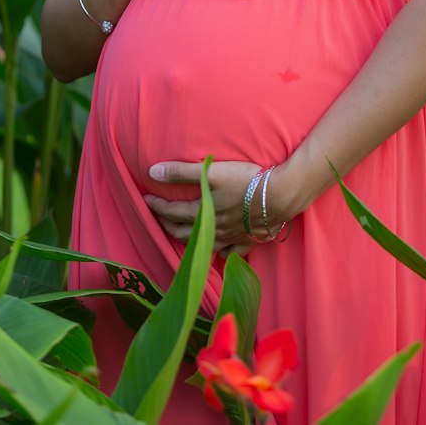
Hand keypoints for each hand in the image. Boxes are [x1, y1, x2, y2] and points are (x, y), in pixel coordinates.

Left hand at [145, 160, 292, 254]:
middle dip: (168, 224)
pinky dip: (222, 252)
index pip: (172, 211)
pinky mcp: (248, 240)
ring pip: (204, 244)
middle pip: (184, 231)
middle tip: (159, 216)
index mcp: (202, 212)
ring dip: (190, 240)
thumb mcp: (211, 172)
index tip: (146, 199)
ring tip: (182, 234)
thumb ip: (182, 172)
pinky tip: (219, 251)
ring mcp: (231, 238)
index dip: (157, 205)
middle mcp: (213, 229)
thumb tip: (152, 172)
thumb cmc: (244, 181)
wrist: (279, 196)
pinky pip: (231, 252)